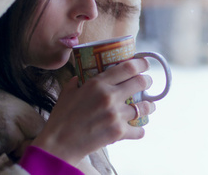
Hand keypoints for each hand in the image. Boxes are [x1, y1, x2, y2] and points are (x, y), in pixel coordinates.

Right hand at [31, 58, 155, 165]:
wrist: (58, 144)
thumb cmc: (61, 117)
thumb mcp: (68, 92)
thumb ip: (77, 81)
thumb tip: (81, 76)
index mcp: (98, 83)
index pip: (128, 67)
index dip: (141, 63)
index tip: (145, 64)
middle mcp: (110, 96)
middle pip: (140, 82)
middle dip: (147, 81)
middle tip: (147, 82)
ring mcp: (115, 115)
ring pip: (143, 107)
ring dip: (148, 106)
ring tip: (148, 106)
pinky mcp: (118, 132)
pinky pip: (138, 130)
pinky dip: (139, 130)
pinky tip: (138, 128)